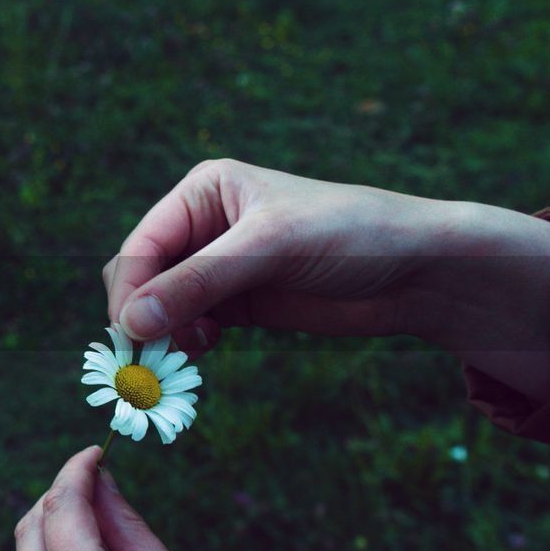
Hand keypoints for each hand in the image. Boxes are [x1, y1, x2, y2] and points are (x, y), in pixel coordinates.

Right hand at [102, 158, 549, 403]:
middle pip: (142, 275)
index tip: (131, 335)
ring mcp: (219, 267)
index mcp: (205, 192)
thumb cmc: (350, 236)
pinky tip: (203, 352)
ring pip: (159, 306)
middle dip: (140, 314)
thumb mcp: (270, 250)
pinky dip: (184, 343)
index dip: (130, 290)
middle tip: (149, 358)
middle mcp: (204, 226)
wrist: (419, 272)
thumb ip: (199, 284)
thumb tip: (131, 322)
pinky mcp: (238, 303)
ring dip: (160, 334)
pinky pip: (187, 325)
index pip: (143, 244)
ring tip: (182, 358)